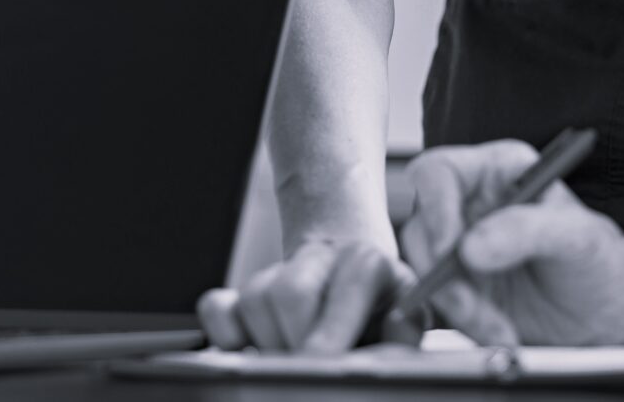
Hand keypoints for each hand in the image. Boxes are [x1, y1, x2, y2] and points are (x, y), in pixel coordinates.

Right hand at [196, 235, 413, 353]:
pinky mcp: (239, 291)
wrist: (348, 273)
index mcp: (365, 262)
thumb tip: (397, 323)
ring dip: (269, 341)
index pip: (346, 286)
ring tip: (294, 354)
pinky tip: (250, 348)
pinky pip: (216, 308)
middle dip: (296, 340)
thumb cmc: (379, 309)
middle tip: (307, 368)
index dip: (331, 329)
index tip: (321, 364)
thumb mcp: (406, 315)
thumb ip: (407, 326)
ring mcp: (276, 271)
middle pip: (290, 292)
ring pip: (254, 300)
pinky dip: (225, 334)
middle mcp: (319, 257)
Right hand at [399, 140, 623, 346]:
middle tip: (470, 306)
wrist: (608, 314)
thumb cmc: (600, 260)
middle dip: (443, 275)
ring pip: (426, 274)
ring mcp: (461, 249)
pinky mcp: (459, 289)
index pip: (440, 173)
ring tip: (500, 329)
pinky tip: (499, 335)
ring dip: (458, 307)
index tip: (448, 250)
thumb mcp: (581, 237)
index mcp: (499, 172)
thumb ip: (530, 230)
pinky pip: (439, 307)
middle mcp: (472, 205)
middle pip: (422, 228)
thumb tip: (471, 246)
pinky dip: (464, 327)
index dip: (435, 208)